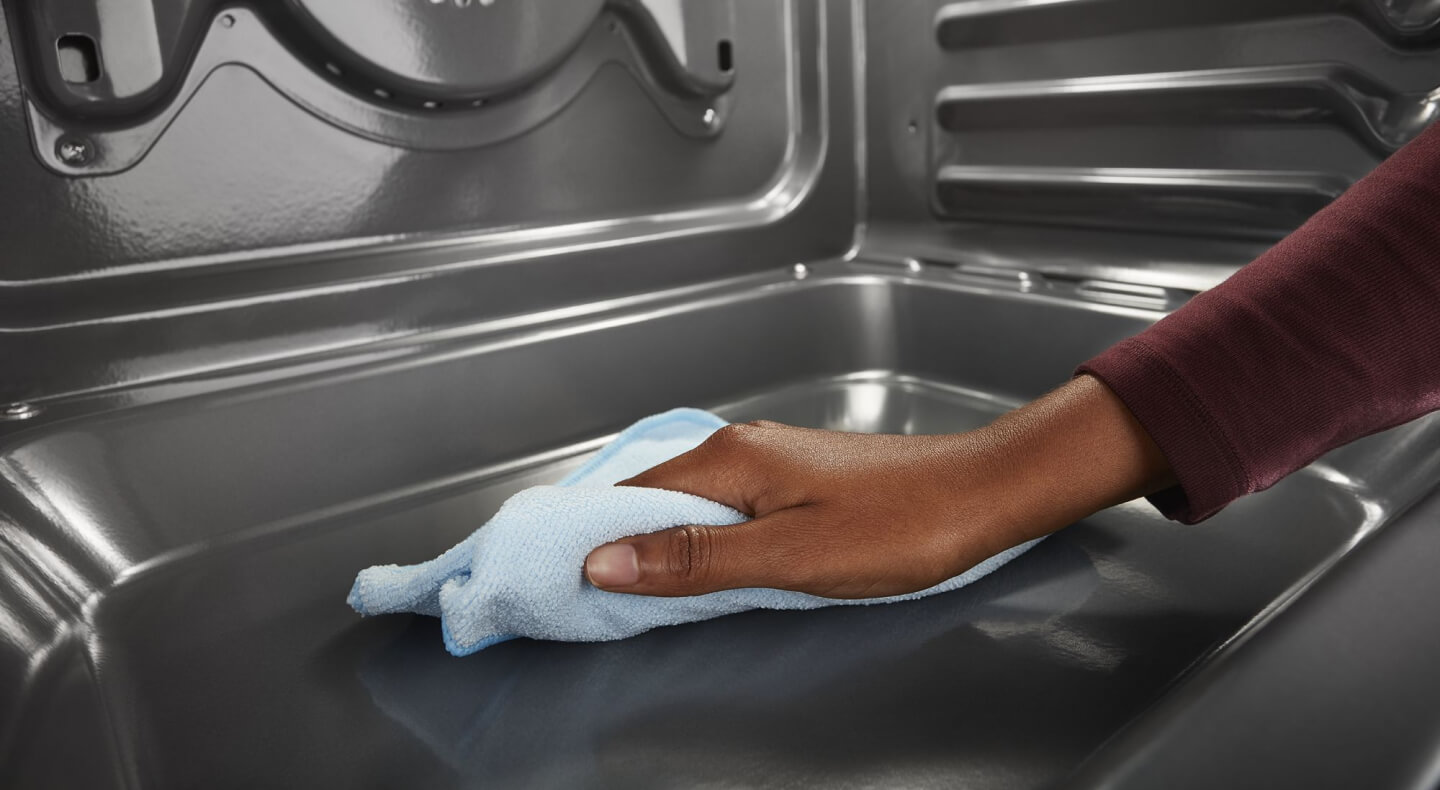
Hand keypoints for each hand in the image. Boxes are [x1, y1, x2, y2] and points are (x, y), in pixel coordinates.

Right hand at [584, 375, 1173, 597]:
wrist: (982, 496)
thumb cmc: (899, 526)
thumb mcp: (788, 555)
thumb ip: (695, 560)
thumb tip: (605, 560)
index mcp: (729, 459)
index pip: (628, 497)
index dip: (589, 539)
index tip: (558, 582)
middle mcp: (739, 448)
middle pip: (653, 499)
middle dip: (618, 545)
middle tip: (590, 601)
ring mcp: (767, 462)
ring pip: (688, 506)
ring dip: (660, 547)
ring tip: (639, 596)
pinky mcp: (791, 481)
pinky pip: (722, 511)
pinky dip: (701, 543)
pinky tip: (704, 573)